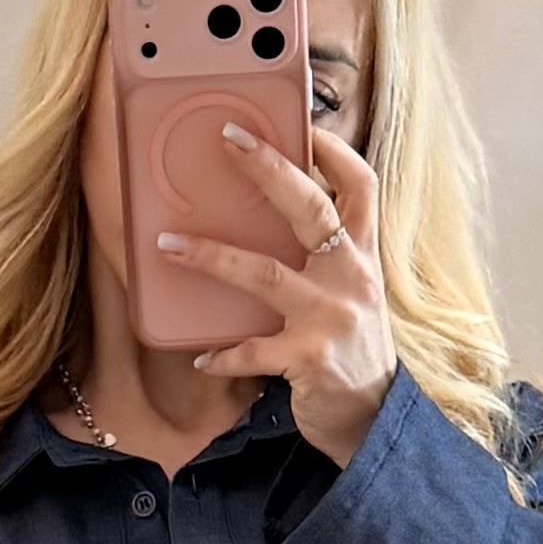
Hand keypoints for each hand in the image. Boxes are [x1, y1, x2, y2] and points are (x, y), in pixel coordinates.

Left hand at [159, 124, 395, 466]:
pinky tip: (201, 356)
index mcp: (363, 255)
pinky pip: (254, 350)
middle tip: (228, 138)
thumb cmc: (351, 351)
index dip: (333, 150)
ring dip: (212, 256)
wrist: (374, 421)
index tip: (301, 122)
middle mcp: (353, 278)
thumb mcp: (352, 294)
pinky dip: (224, 354)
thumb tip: (273, 220)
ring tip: (168, 244)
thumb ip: (326, 257)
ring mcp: (331, 318)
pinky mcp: (310, 359)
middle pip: (312, 209)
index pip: (361, 185)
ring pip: (266, 273)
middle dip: (270, 169)